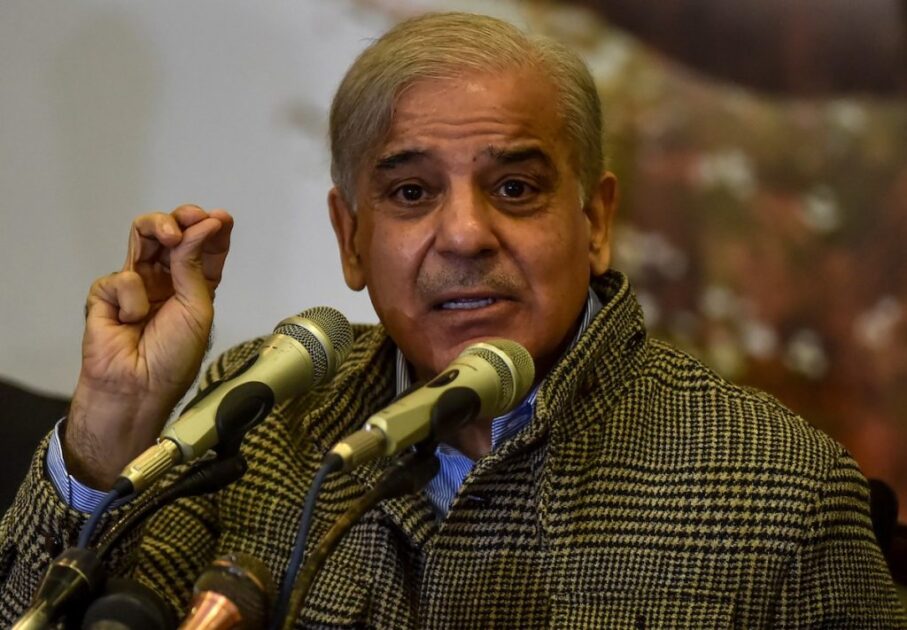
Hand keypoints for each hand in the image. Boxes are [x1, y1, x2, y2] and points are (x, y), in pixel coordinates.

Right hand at [65, 205, 233, 488]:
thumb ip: (196, 266)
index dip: (212, 230)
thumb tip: (204, 226)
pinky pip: (122, 278)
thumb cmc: (172, 360)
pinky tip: (132, 320)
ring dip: (160, 226)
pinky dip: (132, 297)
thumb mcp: (198, 309)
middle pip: (173, 234)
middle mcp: (166, 281)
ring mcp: (137, 284)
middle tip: (195, 217)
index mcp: (193, 288)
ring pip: (143, 237)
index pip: (204, 249)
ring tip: (172, 235)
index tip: (221, 218)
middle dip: (184, 219)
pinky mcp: (107, 294)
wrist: (138, 389)